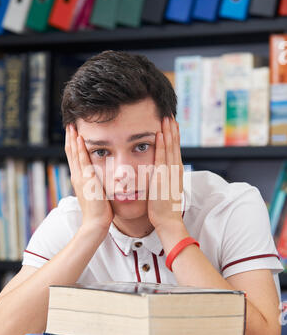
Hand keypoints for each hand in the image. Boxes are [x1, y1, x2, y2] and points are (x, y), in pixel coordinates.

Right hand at [65, 124, 113, 232]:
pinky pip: (82, 160)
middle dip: (70, 138)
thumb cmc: (100, 212)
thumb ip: (97, 186)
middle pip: (71, 153)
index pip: (75, 159)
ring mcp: (80, 178)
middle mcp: (77, 177)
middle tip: (69, 124)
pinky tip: (80, 138)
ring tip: (71, 126)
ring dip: (73, 139)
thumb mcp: (97, 194)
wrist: (96, 223)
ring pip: (74, 154)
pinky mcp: (86, 179)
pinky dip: (80, 148)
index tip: (74, 134)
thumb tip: (101, 181)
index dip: (73, 146)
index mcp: (80, 180)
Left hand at [148, 116, 183, 231]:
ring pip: (170, 148)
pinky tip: (160, 134)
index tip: (172, 122)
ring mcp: (170, 173)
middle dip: (172, 129)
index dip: (174, 135)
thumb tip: (159, 170)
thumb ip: (163, 177)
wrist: (167, 220)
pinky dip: (162, 145)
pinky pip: (162, 157)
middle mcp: (175, 170)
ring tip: (167, 117)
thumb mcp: (165, 188)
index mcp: (176, 171)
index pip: (175, 149)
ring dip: (168, 132)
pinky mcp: (163, 177)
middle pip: (175, 145)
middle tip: (170, 113)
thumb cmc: (164, 207)